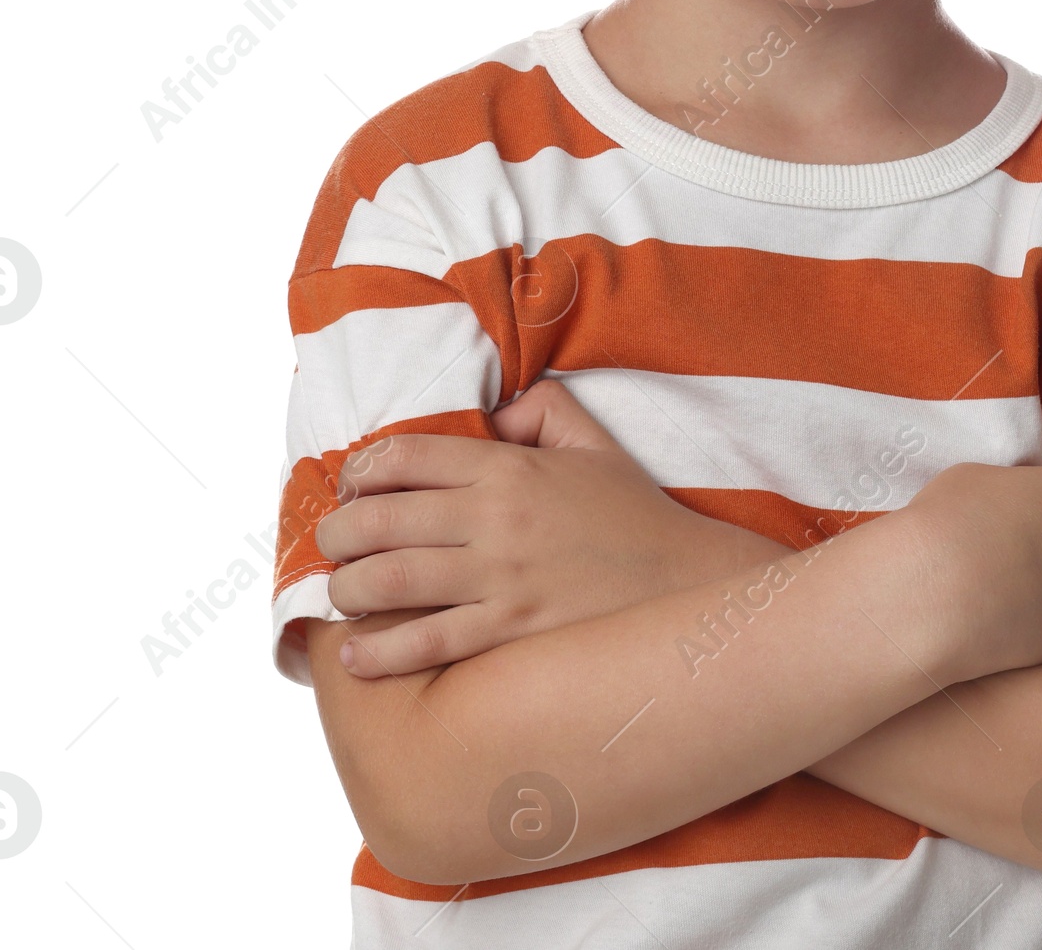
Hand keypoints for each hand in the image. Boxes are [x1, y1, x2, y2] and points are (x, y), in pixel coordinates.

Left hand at [317, 379, 773, 675]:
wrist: (686, 582)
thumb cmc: (634, 513)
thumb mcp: (592, 442)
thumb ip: (540, 409)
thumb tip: (490, 412)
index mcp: (509, 467)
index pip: (406, 456)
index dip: (362, 471)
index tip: (353, 487)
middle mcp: (495, 519)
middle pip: (381, 520)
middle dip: (339, 534)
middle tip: (333, 545)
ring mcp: (500, 579)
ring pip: (390, 582)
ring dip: (348, 589)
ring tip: (342, 593)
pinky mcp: (509, 633)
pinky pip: (426, 644)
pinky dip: (380, 653)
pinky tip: (357, 655)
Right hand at [901, 462, 1041, 683]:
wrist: (940, 597)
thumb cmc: (953, 522)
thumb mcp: (975, 478)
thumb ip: (1009, 492)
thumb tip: (1009, 511)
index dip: (1024, 507)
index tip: (996, 518)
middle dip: (1041, 548)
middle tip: (995, 555)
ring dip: (1038, 587)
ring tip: (991, 591)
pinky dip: (1032, 623)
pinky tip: (996, 620)